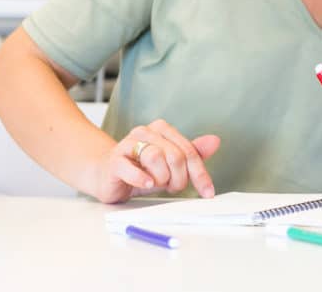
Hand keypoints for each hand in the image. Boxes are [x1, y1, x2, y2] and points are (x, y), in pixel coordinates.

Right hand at [91, 119, 220, 203]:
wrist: (106, 174)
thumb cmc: (140, 169)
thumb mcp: (169, 164)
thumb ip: (191, 153)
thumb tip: (215, 141)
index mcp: (162, 129)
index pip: (189, 151)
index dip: (200, 174)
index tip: (207, 192)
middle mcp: (145, 132)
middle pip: (175, 155)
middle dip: (179, 178)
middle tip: (172, 187)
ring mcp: (127, 144)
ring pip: (155, 157)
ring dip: (161, 178)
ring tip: (156, 183)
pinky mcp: (114, 160)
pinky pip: (131, 168)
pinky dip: (141, 178)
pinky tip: (147, 184)